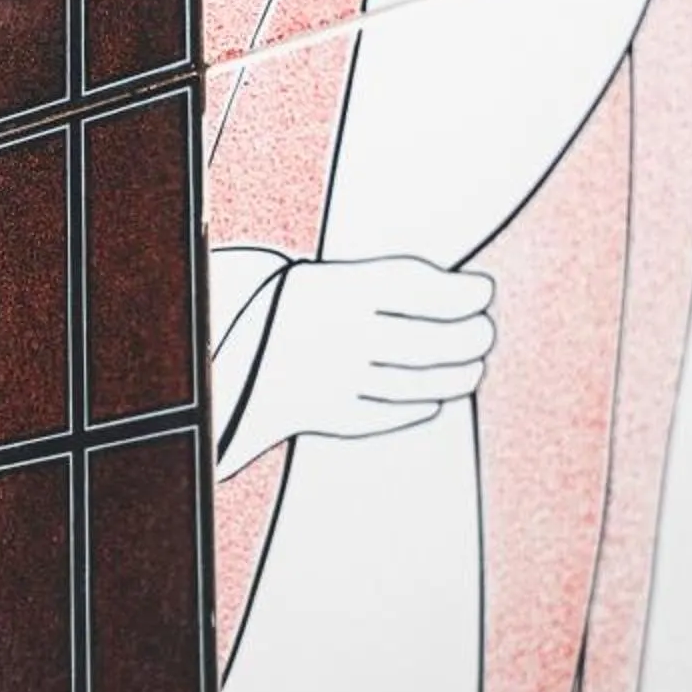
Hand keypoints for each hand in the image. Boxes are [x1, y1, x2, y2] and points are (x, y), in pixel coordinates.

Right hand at [212, 256, 495, 473]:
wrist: (207, 364)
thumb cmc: (266, 308)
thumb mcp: (311, 278)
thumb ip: (371, 284)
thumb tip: (454, 291)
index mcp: (332, 285)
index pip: (418, 287)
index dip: (461, 291)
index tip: (483, 291)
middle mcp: (337, 331)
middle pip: (427, 340)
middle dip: (469, 337)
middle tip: (484, 333)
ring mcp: (332, 377)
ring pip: (415, 382)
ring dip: (455, 376)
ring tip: (472, 368)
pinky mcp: (323, 413)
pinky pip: (385, 414)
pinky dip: (415, 408)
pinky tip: (431, 400)